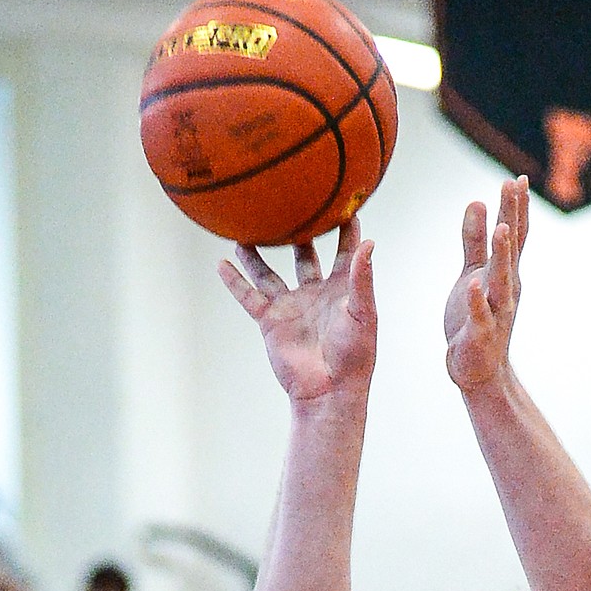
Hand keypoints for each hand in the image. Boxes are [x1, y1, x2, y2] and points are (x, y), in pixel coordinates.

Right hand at [218, 221, 376, 403]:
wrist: (329, 391)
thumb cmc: (354, 356)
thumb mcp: (363, 313)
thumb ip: (362, 278)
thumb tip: (368, 242)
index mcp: (341, 289)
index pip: (344, 250)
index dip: (345, 226)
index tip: (342, 199)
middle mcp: (315, 293)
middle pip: (304, 254)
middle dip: (299, 232)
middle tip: (290, 204)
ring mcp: (291, 306)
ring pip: (270, 273)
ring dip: (258, 254)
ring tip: (246, 230)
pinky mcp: (271, 321)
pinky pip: (249, 297)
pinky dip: (235, 281)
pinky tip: (222, 263)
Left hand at [444, 176, 528, 392]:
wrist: (479, 369)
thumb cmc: (476, 319)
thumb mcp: (472, 274)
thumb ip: (474, 241)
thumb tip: (477, 201)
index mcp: (504, 273)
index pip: (514, 235)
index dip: (515, 208)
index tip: (516, 179)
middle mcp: (505, 288)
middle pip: (510, 249)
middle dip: (512, 217)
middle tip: (512, 186)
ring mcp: (494, 310)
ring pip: (500, 280)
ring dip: (502, 255)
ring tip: (502, 229)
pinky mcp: (479, 333)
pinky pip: (478, 315)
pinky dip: (476, 301)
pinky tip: (472, 285)